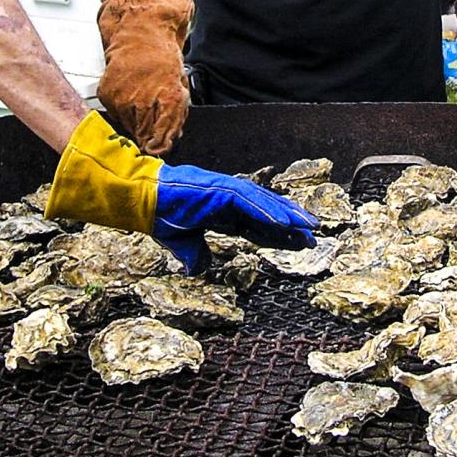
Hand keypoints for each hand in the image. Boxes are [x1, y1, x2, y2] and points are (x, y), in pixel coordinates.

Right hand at [96, 0, 193, 154]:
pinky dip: (123, 110)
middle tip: (155, 129)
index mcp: (167, 97)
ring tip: (143, 109)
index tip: (162, 145)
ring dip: (136, 123)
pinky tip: (131, 98)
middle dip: (151, 134)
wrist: (139, 22)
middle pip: (145, 135)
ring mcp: (123, 97)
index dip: (163, 144)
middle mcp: (143, 100)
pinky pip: (115, 113)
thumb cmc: (161, 45)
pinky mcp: (107, 93)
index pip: (163, 136)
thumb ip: (176, 107)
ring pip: (129, 127)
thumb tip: (172, 129)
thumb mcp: (179, 77)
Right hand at [153, 165, 316, 272]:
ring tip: (309, 226)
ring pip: (264, 203)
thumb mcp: (184, 245)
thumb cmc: (161, 218)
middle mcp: (229, 199)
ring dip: (287, 215)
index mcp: (223, 212)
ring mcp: (226, 190)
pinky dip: (267, 211)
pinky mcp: (220, 188)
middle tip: (313, 235)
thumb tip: (200, 268)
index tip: (296, 243)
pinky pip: (249, 201)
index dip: (278, 234)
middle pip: (267, 212)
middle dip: (290, 224)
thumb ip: (196, 256)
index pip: (258, 224)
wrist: (143, 202)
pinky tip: (284, 222)